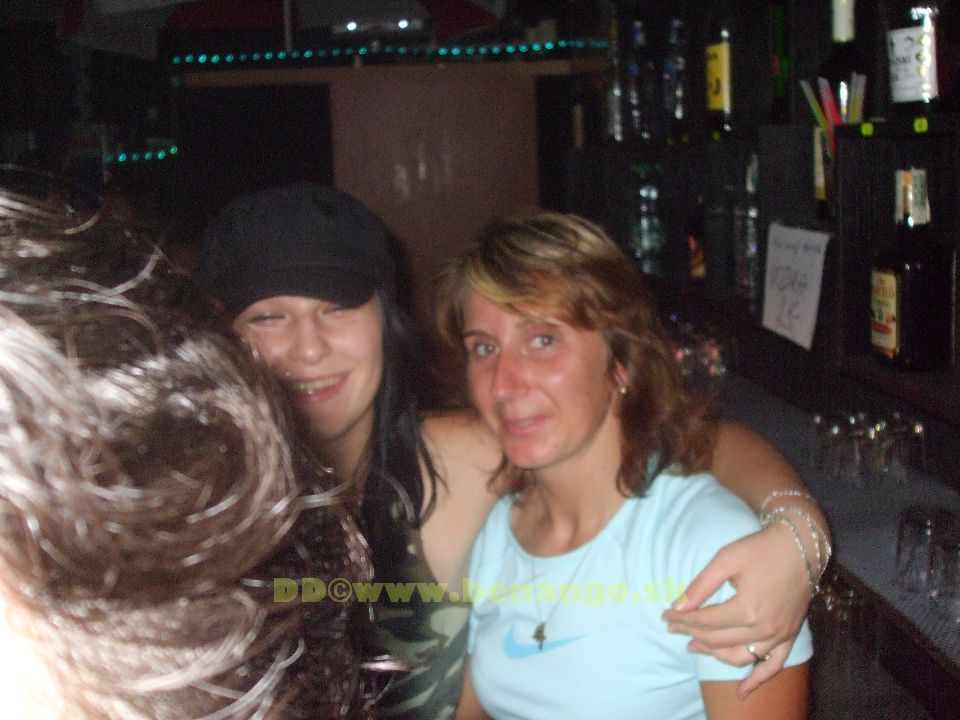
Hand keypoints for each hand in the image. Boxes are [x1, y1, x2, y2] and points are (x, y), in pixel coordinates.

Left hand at [661, 523, 810, 696]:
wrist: (801, 546)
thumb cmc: (761, 548)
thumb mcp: (726, 559)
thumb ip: (701, 585)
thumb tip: (677, 607)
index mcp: (747, 609)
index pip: (705, 621)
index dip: (682, 619)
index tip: (665, 615)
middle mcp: (764, 628)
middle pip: (718, 639)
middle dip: (691, 633)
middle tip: (673, 627)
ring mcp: (779, 636)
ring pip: (739, 656)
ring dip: (714, 654)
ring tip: (693, 646)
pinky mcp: (789, 636)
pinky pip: (772, 665)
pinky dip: (756, 680)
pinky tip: (740, 691)